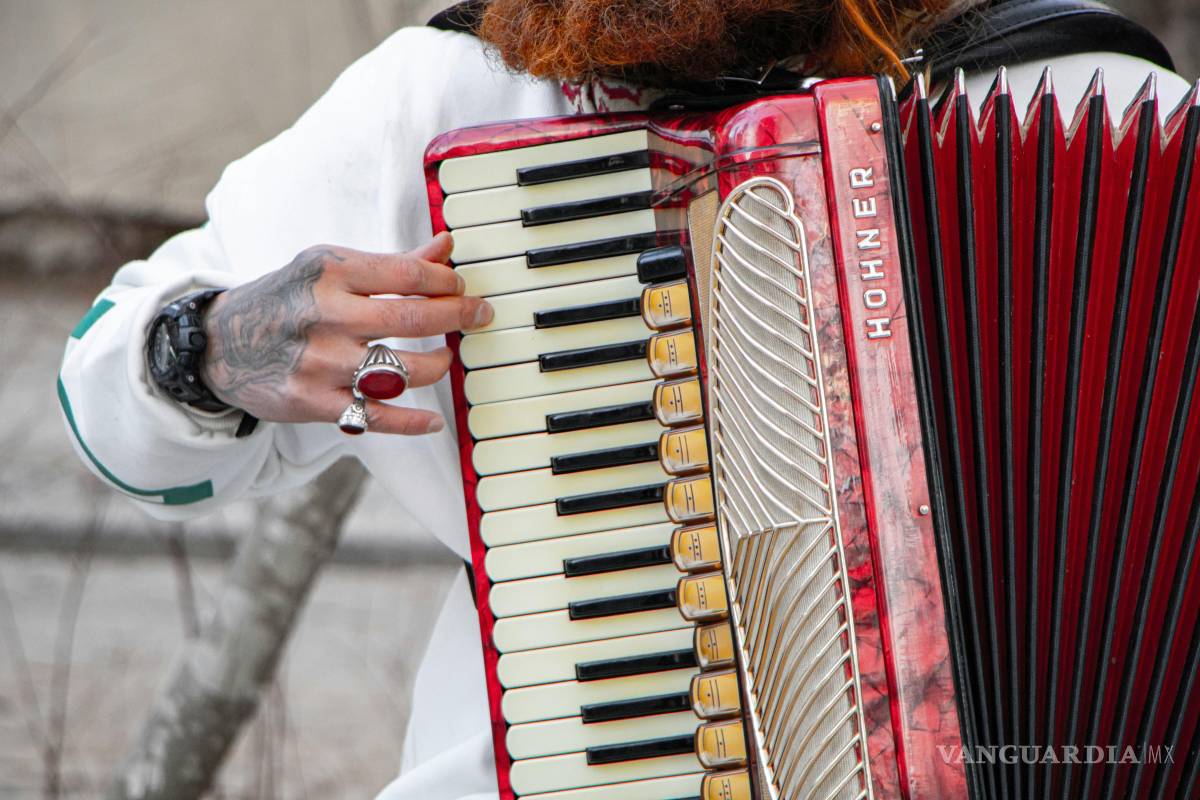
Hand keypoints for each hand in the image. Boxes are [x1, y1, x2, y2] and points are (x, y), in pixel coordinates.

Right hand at [201, 233, 489, 433]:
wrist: (221, 344)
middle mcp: (326, 315)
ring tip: (447, 358)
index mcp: (330, 271)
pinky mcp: (314, 402)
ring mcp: (321, 362)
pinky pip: (376, 417)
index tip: (462, 286)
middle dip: (459, 316)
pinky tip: (434, 420)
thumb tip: (447, 246)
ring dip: (438, 365)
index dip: (447, 281)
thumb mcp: (328, 268)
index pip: (408, 274)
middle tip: (480, 316)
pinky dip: (411, 422)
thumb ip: (391, 264)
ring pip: (402, 372)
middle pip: (413, 319)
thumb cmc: (288, 300)